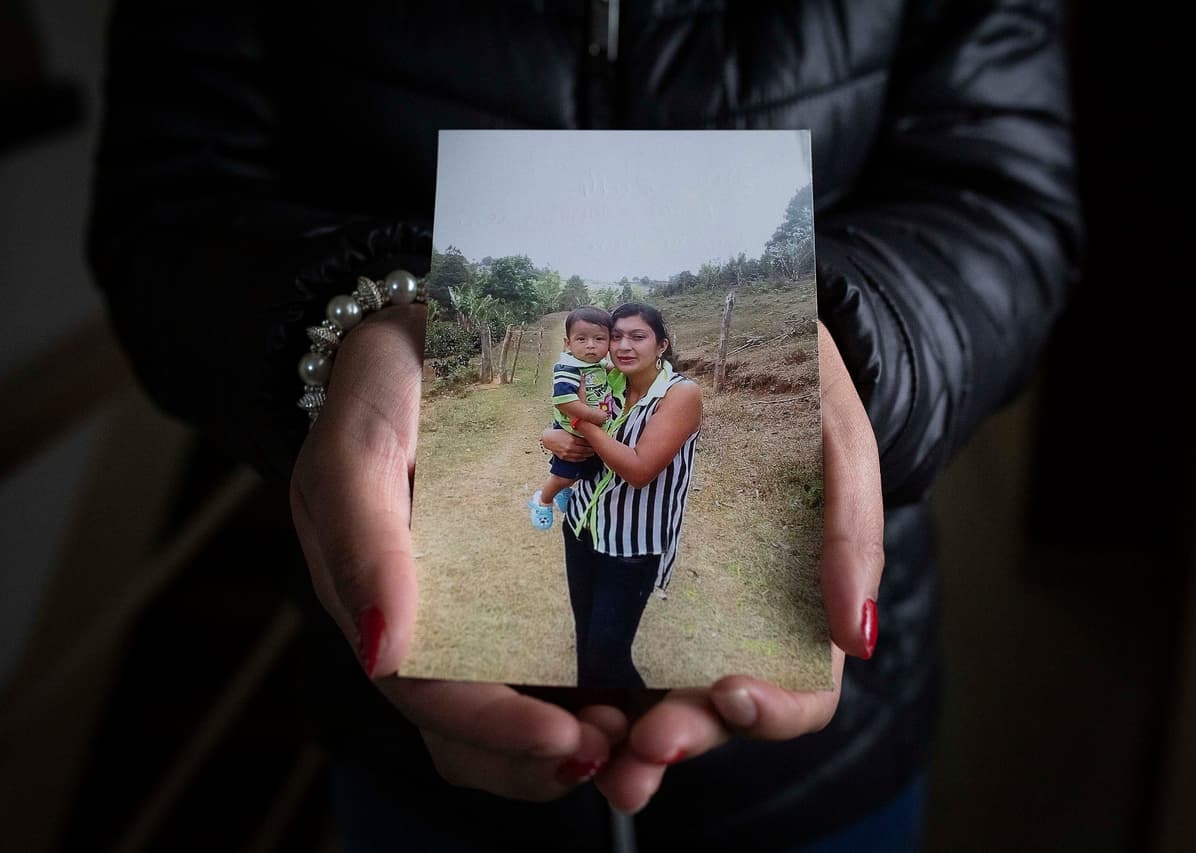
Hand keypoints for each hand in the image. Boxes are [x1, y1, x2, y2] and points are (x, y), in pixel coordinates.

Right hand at [290, 305, 612, 798]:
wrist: (414, 335)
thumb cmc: (378, 392)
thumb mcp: (356, 451)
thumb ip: (365, 545)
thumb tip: (383, 654)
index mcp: (380, 604)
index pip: (429, 693)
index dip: (494, 730)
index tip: (567, 741)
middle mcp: (427, 620)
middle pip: (473, 730)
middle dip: (542, 757)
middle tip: (621, 752)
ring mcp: (473, 605)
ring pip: (514, 705)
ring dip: (572, 736)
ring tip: (638, 732)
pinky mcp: (517, 583)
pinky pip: (552, 655)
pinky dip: (594, 685)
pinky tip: (640, 685)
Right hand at [542, 424, 594, 460]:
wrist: (548, 439)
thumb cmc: (558, 433)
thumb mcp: (568, 431)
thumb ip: (577, 433)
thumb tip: (587, 432)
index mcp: (573, 439)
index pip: (586, 442)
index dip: (592, 442)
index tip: (596, 442)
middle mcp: (571, 447)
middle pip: (585, 450)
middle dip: (592, 450)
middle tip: (596, 448)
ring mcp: (568, 453)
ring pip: (581, 456)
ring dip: (588, 455)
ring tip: (592, 453)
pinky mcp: (565, 457)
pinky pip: (575, 459)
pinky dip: (581, 459)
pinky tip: (585, 457)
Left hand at [592, 321, 883, 810]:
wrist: (735, 329)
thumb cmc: (805, 384)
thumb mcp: (841, 438)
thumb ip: (854, 529)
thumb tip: (857, 637)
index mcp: (804, 603)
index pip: (803, 687)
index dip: (775, 710)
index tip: (733, 691)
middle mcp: (741, 615)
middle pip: (717, 707)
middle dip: (681, 737)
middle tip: (639, 754)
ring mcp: (682, 599)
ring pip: (658, 693)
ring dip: (629, 734)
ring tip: (593, 748)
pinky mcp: (627, 572)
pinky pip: (610, 641)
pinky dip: (590, 680)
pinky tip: (563, 692)